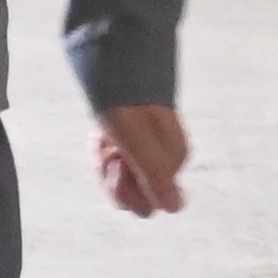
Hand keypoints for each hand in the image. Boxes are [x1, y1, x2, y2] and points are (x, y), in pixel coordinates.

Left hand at [96, 100, 190, 215]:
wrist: (119, 68)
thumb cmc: (125, 103)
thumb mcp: (135, 140)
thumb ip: (155, 175)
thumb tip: (174, 209)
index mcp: (171, 165)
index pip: (145, 206)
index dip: (124, 189)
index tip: (116, 160)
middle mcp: (165, 164)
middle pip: (133, 196)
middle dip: (112, 177)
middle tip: (108, 148)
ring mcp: (151, 154)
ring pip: (122, 180)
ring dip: (105, 161)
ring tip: (104, 136)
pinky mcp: (138, 144)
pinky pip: (117, 163)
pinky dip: (104, 151)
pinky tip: (103, 134)